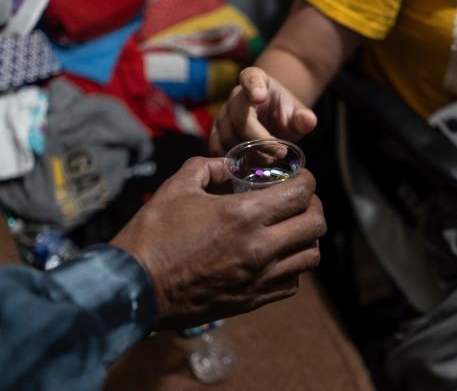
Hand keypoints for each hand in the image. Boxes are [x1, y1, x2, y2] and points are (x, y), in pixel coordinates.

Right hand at [112, 157, 325, 329]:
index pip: (302, 193)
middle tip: (297, 202)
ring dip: (305, 238)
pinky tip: (274, 257)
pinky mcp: (253, 300)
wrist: (133, 289)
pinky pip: (293, 283)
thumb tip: (230, 164)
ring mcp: (259, 278)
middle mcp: (260, 248)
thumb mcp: (176, 188)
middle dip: (312, 207)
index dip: (306, 180)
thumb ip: (208, 167)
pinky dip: (291, 267)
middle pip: (316, 224)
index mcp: (243, 215)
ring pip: (311, 256)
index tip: (298, 177)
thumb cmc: (151, 236)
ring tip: (288, 229)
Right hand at [209, 67, 317, 155]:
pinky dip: (232, 161)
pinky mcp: (216, 133)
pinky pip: (217, 148)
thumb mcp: (298, 114)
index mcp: (257, 81)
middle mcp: (236, 96)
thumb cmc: (286, 114)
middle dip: (259, 139)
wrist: (273, 121)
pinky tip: (250, 167)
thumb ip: (303, 118)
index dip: (253, 86)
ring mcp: (223, 114)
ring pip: (227, 136)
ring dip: (248, 153)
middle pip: (239, 118)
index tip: (259, 95)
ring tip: (269, 160)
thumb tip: (308, 120)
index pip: (251, 77)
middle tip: (280, 153)